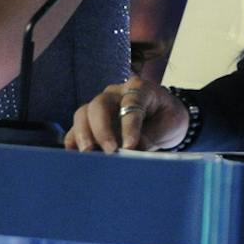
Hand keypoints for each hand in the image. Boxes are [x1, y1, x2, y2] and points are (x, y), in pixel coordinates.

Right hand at [66, 80, 187, 152]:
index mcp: (139, 89)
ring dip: (83, 134)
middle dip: (101, 129)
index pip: (130, 104)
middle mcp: (115, 94)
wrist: (163, 116)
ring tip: (88, 153)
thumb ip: (153, 135)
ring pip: (83, 114)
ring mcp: (100, 106)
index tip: (130, 146)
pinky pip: (76, 128)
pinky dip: (73, 141)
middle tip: (109, 150)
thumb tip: (134, 149)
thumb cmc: (168, 117)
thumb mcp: (170, 125)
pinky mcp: (91, 122)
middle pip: (99, 105)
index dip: (129, 127)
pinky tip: (74, 155)